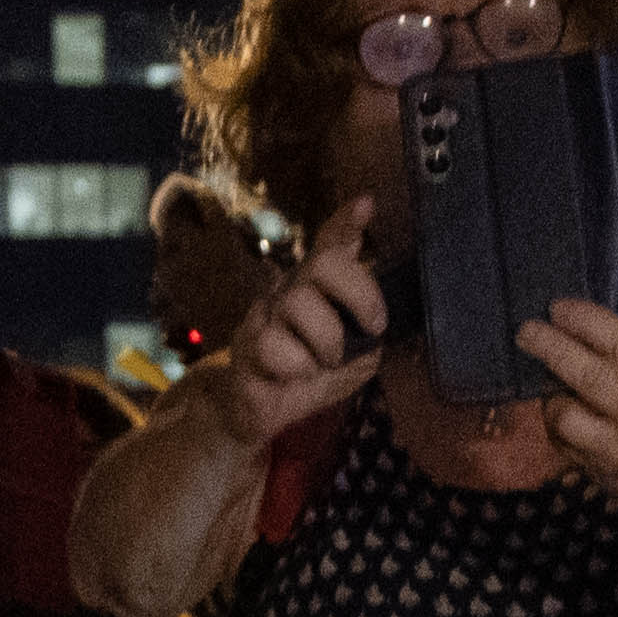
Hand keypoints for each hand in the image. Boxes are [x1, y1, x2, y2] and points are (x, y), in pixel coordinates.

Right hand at [209, 199, 392, 447]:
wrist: (265, 412)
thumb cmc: (314, 375)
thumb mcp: (357, 355)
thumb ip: (367, 332)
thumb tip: (370, 319)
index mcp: (321, 287)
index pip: (331, 242)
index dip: (346, 221)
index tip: (365, 204)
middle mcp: (292, 288)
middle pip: (324, 263)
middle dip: (359, 293)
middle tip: (372, 327)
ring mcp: (266, 313)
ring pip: (299, 304)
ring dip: (325, 344)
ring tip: (322, 363)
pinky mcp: (246, 342)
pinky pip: (274, 344)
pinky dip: (295, 367)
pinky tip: (291, 375)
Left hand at [515, 299, 617, 538]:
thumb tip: (586, 331)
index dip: (588, 322)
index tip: (559, 309)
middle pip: (590, 376)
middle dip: (553, 348)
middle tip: (527, 331)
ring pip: (566, 414)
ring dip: (550, 394)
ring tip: (550, 384)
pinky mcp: (599, 472)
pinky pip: (561, 442)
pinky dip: (554, 424)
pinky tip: (560, 414)